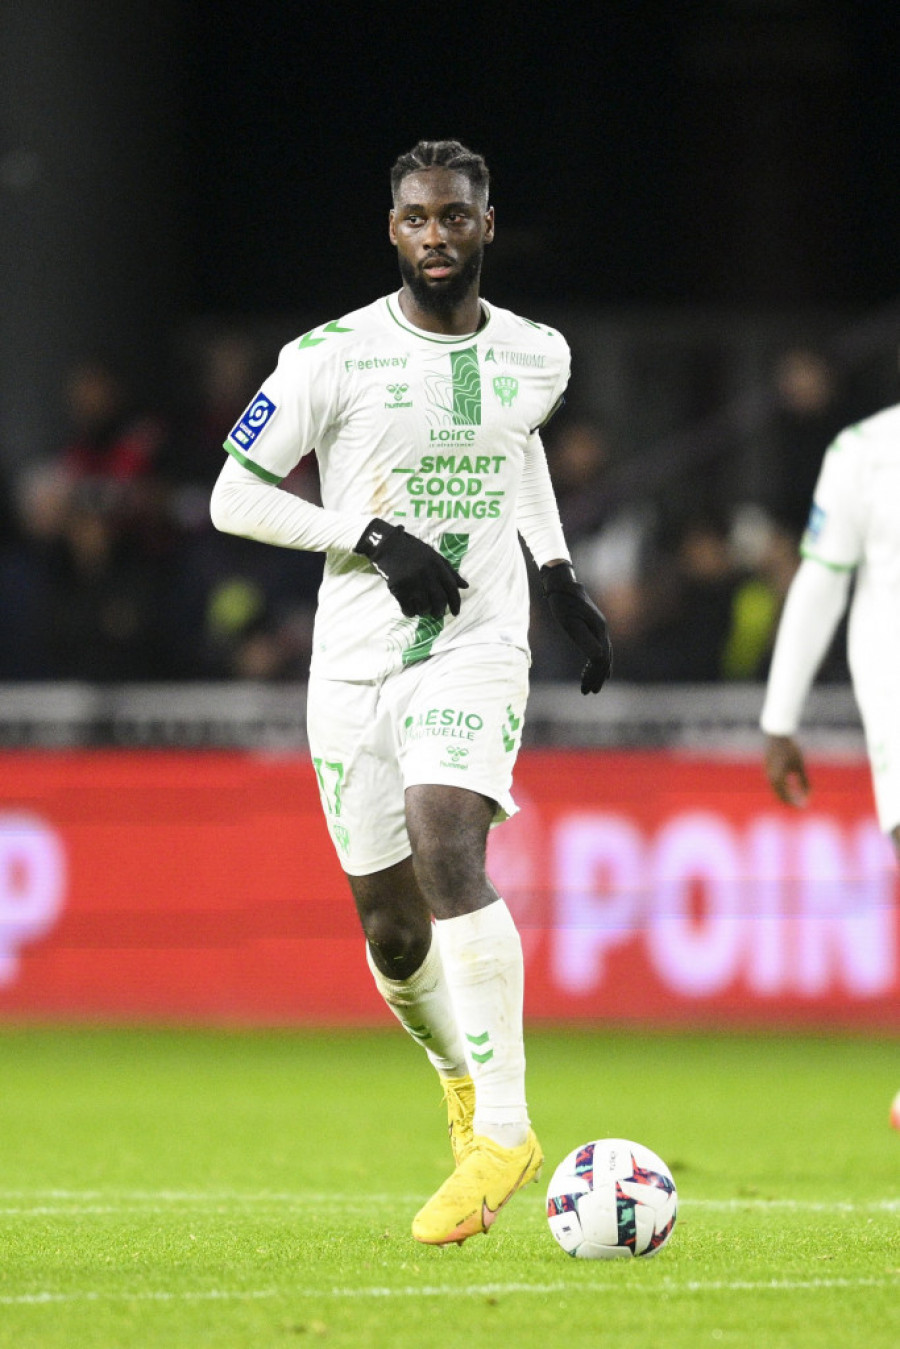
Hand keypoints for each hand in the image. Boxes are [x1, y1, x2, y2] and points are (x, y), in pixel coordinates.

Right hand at [355, 518, 467, 618]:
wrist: (387, 546)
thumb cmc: (413, 551)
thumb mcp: (434, 556)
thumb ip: (450, 572)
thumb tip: (465, 586)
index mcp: (437, 565)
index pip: (451, 588)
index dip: (455, 603)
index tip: (455, 613)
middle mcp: (427, 574)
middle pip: (439, 601)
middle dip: (439, 611)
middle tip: (436, 613)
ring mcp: (412, 582)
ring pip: (424, 607)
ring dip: (424, 612)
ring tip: (422, 608)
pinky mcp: (399, 589)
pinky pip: (408, 609)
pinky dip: (410, 612)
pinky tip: (409, 609)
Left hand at [540, 561, 611, 693]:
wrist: (561, 584)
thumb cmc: (563, 603)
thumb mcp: (570, 623)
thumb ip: (585, 640)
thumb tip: (599, 659)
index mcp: (599, 630)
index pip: (601, 660)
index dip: (595, 676)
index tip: (586, 690)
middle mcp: (603, 629)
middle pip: (605, 658)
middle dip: (598, 677)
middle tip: (590, 692)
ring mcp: (599, 627)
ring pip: (603, 653)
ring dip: (598, 670)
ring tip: (591, 685)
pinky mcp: (592, 625)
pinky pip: (598, 646)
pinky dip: (595, 660)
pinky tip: (590, 665)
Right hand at [764, 733, 809, 806]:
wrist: (777, 737)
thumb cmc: (791, 750)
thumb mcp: (800, 767)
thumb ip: (804, 782)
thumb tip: (809, 796)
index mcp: (778, 778)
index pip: (786, 797)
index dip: (796, 803)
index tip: (804, 806)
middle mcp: (770, 778)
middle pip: (780, 796)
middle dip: (791, 802)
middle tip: (801, 805)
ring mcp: (767, 774)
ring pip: (776, 790)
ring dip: (786, 795)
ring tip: (797, 797)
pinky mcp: (767, 770)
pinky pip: (774, 784)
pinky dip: (782, 788)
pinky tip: (790, 787)